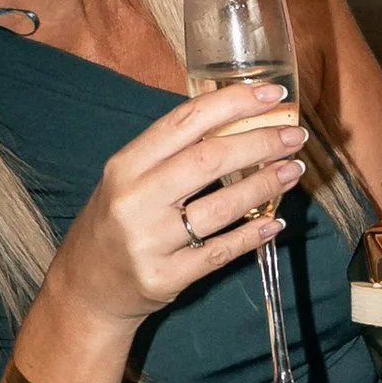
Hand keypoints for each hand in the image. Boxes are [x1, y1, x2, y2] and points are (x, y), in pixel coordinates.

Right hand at [51, 81, 306, 330]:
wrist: (87, 288)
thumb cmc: (116, 222)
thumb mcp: (128, 179)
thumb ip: (172, 153)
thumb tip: (238, 120)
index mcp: (126, 165)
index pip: (185, 121)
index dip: (233, 103)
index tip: (271, 95)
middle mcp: (135, 199)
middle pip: (209, 160)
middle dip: (260, 143)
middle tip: (295, 137)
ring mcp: (150, 241)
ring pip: (221, 207)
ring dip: (265, 186)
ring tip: (293, 171)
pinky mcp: (165, 277)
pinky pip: (220, 252)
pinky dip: (252, 235)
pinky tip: (275, 222)